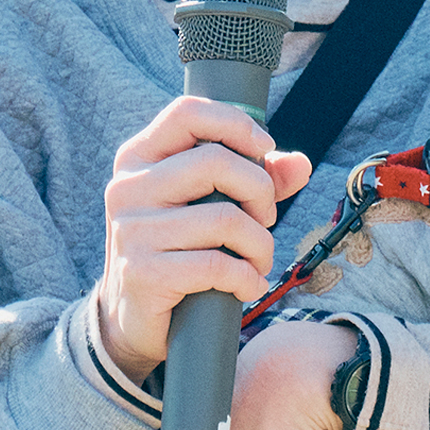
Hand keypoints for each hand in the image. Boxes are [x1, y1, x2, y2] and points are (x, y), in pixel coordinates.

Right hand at [97, 95, 310, 382]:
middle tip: (266, 220)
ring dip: (260, 245)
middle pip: (215, 162)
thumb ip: (255, 179)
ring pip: (224, 219)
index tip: (264, 149)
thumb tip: (300, 164)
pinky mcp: (142, 272)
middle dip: (260, 191)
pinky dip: (245, 278)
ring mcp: (132, 230)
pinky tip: (247, 286)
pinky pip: (215, 265)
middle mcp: (129, 187)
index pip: (187, 113)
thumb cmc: (179, 249)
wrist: (132, 316)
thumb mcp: (208, 206)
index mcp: (140, 157)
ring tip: (259, 261)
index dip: (236, 124)